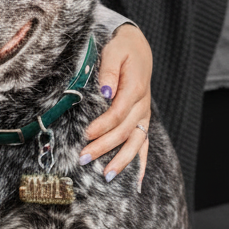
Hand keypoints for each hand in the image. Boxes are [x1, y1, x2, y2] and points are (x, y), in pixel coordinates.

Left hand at [80, 24, 151, 187]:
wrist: (137, 47)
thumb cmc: (122, 49)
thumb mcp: (113, 52)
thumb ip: (109, 70)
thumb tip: (105, 91)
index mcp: (134, 89)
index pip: (117, 113)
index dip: (102, 126)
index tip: (85, 135)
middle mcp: (142, 105)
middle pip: (124, 131)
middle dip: (104, 147)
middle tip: (84, 158)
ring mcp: (144, 114)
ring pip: (137, 142)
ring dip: (122, 160)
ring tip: (107, 176)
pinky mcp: (143, 118)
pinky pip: (145, 143)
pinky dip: (141, 162)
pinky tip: (137, 181)